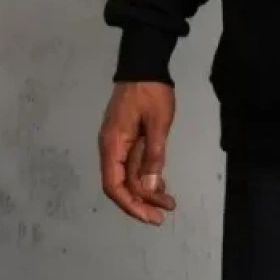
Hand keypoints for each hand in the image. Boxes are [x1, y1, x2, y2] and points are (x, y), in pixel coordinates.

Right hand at [99, 81, 176, 225]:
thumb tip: (149, 187)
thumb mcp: (157, 123)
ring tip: (168, 202)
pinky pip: (133, 164)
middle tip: (163, 215)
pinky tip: (161, 184)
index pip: (114, 186)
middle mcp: (110, 148)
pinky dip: (146, 176)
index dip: (130, 204)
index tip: (149, 216)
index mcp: (112, 145)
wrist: (144, 63)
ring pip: (129, 176)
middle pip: (121, 185)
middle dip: (141, 202)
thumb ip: (153, 156)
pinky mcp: (127, 138)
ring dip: (146, 190)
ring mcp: (118, 143)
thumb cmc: (151, 92)